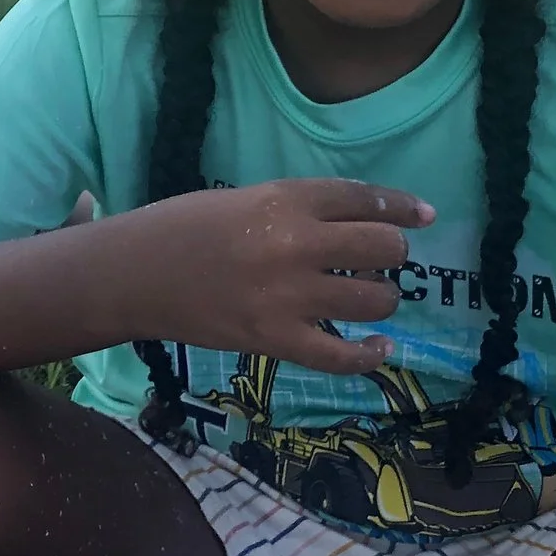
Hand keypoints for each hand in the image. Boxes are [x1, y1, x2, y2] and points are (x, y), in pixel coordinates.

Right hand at [124, 178, 434, 375]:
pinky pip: (345, 356)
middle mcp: (295, 244)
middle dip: (391, 253)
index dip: (400, 207)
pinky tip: (379, 348)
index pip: (362, 199)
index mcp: (282, 200)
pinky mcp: (277, 340)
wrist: (132, 274)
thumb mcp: (239, 199)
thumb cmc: (178, 228)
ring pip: (375, 299)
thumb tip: (352, 221)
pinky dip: (371, 355)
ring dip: (381, 298)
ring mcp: (289, 296)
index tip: (423, 215)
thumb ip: (293, 208)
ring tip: (366, 297)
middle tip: (378, 260)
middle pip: (383, 248)